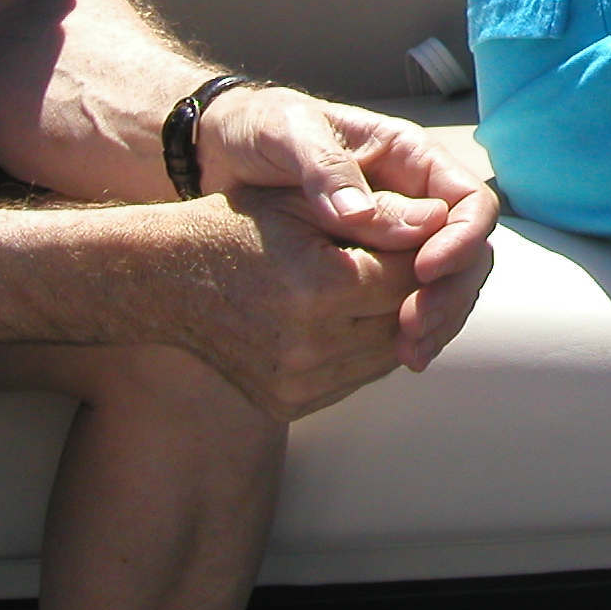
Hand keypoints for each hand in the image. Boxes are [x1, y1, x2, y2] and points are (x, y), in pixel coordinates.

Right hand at [157, 186, 426, 420]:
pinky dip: (369, 348)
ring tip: (389, 285)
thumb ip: (378, 213)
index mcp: (318, 289)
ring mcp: (297, 384)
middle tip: (417, 258)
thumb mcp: (305, 204)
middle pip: (406, 319)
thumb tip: (441, 218)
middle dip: (421, 288)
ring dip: (400, 321)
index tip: (428, 233)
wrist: (169, 280)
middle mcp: (309, 347)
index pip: (411, 275)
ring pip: (387, 354)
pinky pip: (357, 377)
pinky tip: (360, 317)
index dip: (428, 251)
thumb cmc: (241, 228)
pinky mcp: (290, 405)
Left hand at [196, 87, 498, 366]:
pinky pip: (410, 301)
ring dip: (438, 320)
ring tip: (409, 353)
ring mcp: (395, 236)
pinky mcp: (372, 268)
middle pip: (468, 251)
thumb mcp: (288, 134)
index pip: (469, 202)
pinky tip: (395, 355)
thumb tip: (363, 216)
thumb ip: (325, 169)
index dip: (460, 240)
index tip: (424, 272)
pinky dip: (411, 330)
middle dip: (452, 292)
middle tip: (415, 327)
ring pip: (447, 284)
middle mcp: (414, 198)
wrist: (218, 150)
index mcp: (409, 158)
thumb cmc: (258, 128)